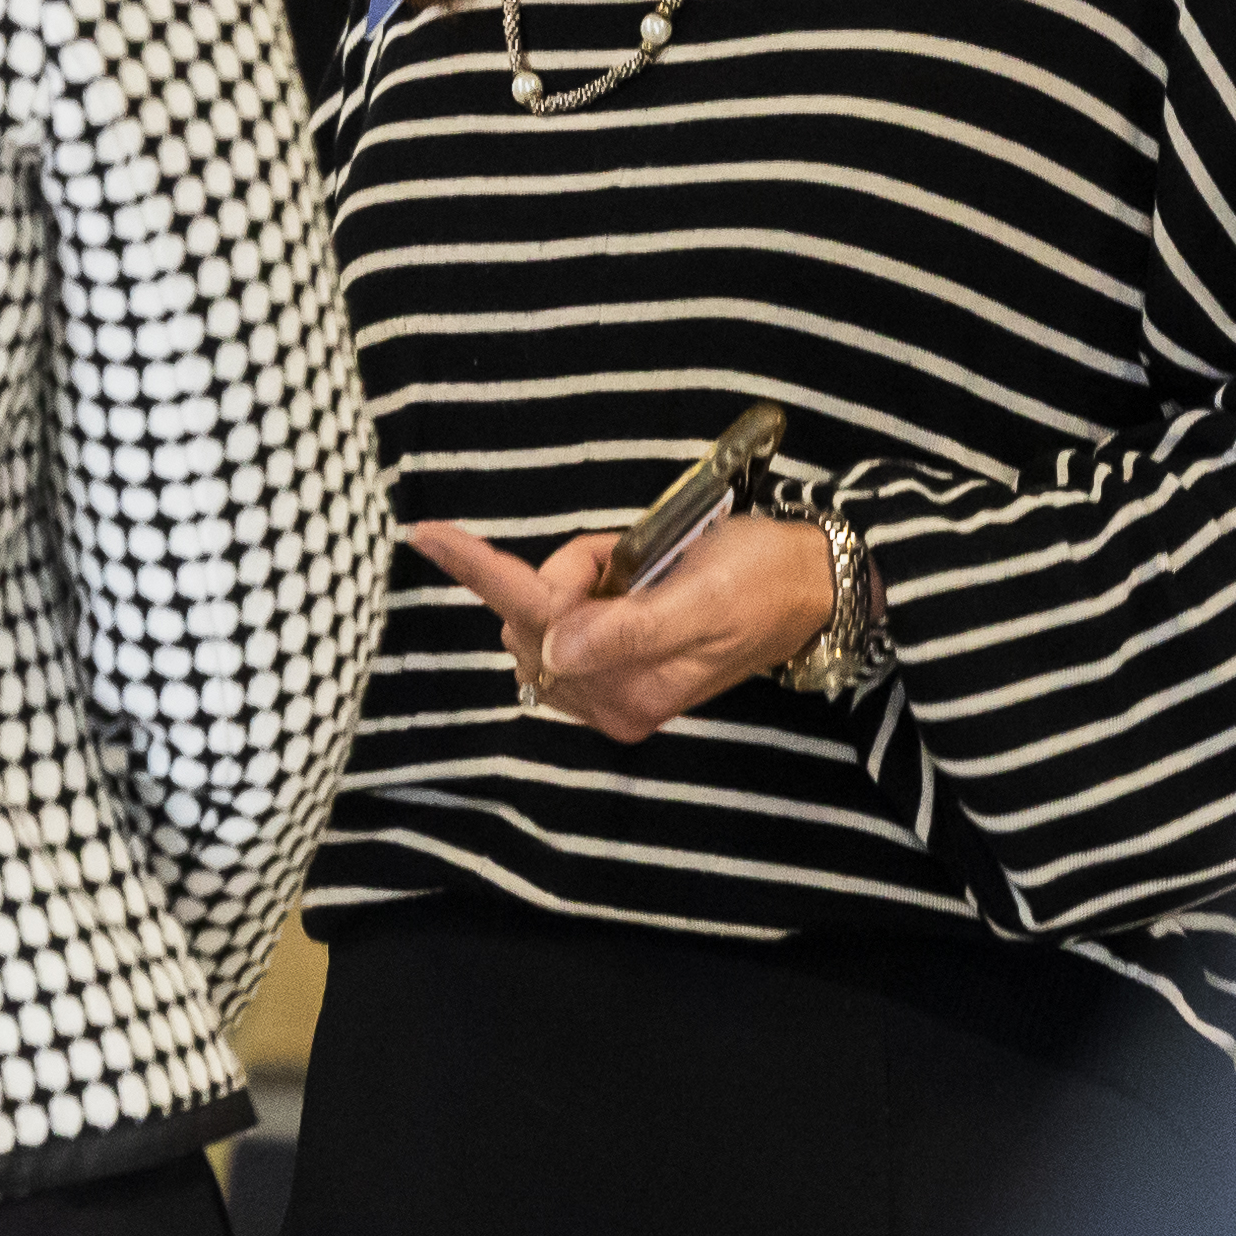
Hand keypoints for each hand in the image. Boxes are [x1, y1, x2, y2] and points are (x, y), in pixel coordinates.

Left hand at [410, 508, 834, 742]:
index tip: (427, 532)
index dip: (479, 570)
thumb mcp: (700, 594)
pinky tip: (631, 584)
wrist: (808, 587)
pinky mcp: (618, 679)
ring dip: (578, 580)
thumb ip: (627, 627)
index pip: (535, 618)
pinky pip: (566, 621)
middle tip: (630, 556)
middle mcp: (613, 703)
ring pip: (543, 617)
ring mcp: (612, 695)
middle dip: (568, 574)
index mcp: (632, 690)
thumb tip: (554, 650)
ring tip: (640, 570)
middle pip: (532, 619)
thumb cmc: (761, 578)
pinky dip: (586, 589)